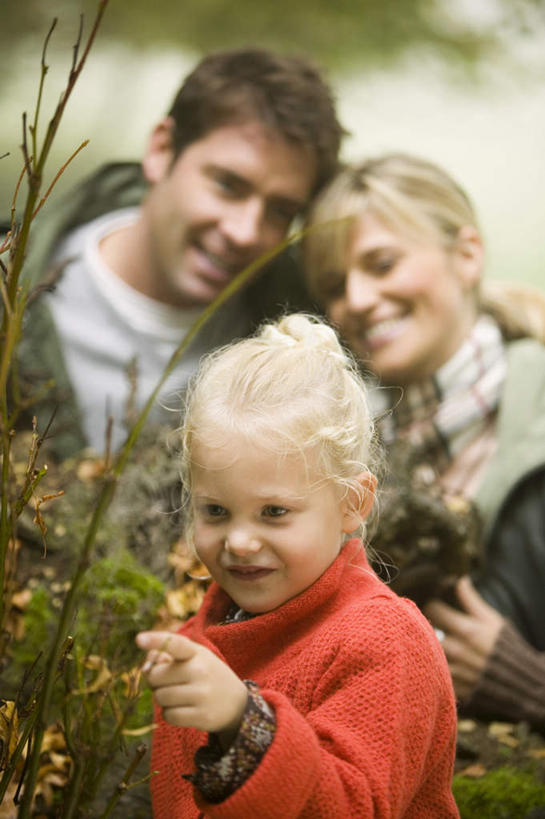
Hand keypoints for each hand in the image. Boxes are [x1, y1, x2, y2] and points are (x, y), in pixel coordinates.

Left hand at [136, 631, 247, 745]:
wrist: (237, 703)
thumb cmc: (205, 676)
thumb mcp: (192, 659)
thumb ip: (166, 657)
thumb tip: (146, 668)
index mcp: (196, 653)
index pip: (175, 644)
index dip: (156, 640)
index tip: (138, 639)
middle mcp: (200, 670)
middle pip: (155, 676)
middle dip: (155, 681)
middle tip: (169, 683)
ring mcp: (202, 694)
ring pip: (160, 698)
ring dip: (163, 699)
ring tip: (178, 696)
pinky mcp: (202, 716)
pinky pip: (169, 716)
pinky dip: (170, 714)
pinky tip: (183, 709)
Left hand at [424, 576, 504, 700]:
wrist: (520, 683)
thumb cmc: (506, 648)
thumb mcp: (491, 620)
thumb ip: (471, 600)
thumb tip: (460, 579)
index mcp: (466, 630)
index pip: (432, 609)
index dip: (431, 604)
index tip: (434, 605)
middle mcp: (457, 650)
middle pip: (425, 630)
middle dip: (424, 624)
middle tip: (428, 622)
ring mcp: (454, 670)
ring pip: (426, 652)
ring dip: (426, 644)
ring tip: (429, 640)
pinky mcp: (454, 687)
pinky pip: (433, 673)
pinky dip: (431, 665)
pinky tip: (435, 660)